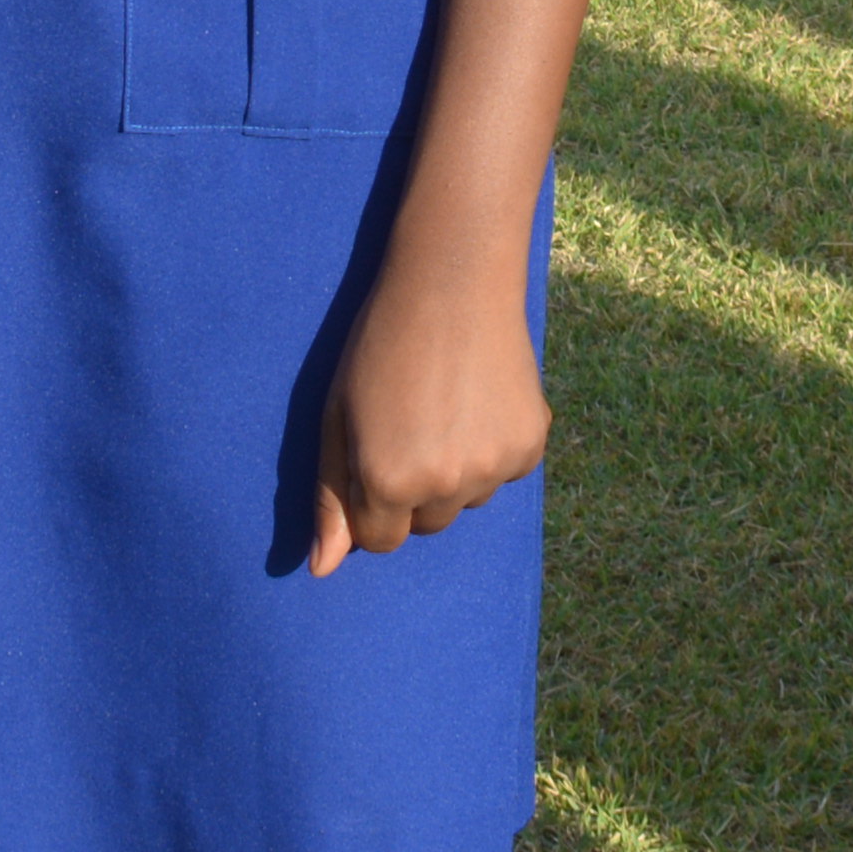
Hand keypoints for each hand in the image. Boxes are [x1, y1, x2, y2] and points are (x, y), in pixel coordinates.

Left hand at [313, 245, 549, 571]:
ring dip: (454, 471)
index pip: (379, 540)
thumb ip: (329, 496)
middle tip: (410, 421)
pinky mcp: (530, 447)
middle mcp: (444, 485)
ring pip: (466, 500)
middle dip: (413, 490)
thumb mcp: (338, 415)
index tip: (373, 454)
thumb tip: (321, 570)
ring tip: (444, 404)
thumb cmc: (381, 344)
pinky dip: (491, 448)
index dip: (371, 500)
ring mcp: (494, 468)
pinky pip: (504, 473)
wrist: (453, 281)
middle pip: (425, 524)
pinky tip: (477, 398)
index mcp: (388, 481)